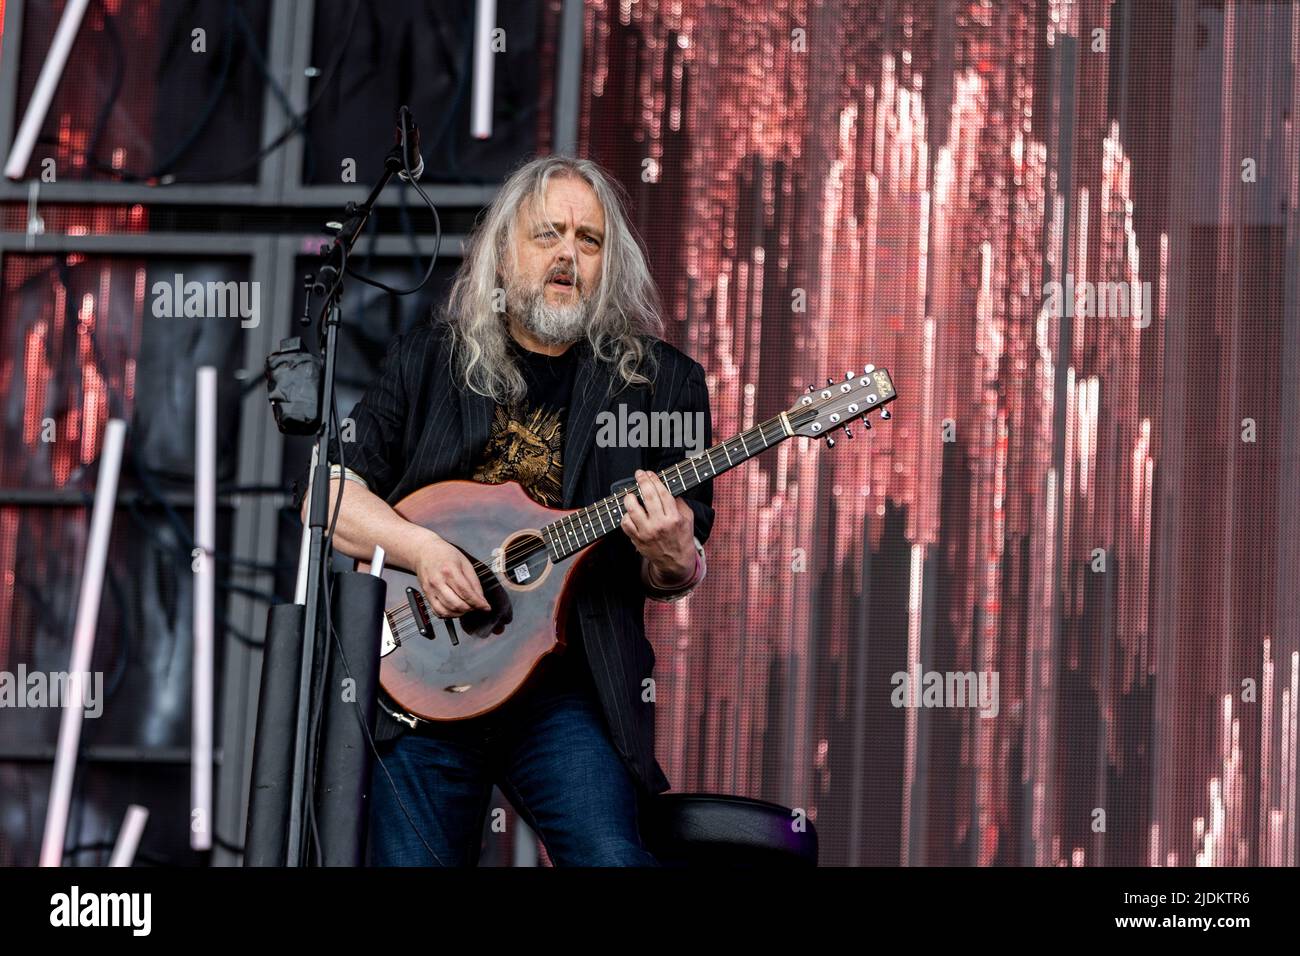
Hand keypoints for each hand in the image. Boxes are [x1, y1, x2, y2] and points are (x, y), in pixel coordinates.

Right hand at [414, 533, 490, 617]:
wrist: (424, 552)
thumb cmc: (444, 554)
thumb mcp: (464, 562)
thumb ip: (474, 581)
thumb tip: (480, 598)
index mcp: (449, 570)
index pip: (466, 592)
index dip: (478, 602)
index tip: (486, 607)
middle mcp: (438, 581)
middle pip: (456, 604)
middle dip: (470, 608)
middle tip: (476, 606)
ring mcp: (430, 589)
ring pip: (447, 610)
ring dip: (460, 613)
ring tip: (467, 607)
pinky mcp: (426, 595)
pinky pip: (437, 611)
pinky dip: (449, 615)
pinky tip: (455, 610)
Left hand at [620, 469, 695, 584]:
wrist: (675, 562)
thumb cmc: (682, 538)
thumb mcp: (688, 519)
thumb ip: (680, 503)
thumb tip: (667, 488)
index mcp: (674, 518)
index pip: (663, 493)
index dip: (654, 480)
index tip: (649, 473)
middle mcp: (659, 524)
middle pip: (648, 497)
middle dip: (642, 482)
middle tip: (639, 474)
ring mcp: (647, 532)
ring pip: (632, 510)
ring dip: (629, 498)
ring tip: (631, 494)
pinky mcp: (637, 539)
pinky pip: (626, 524)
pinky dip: (625, 515)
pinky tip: (629, 512)